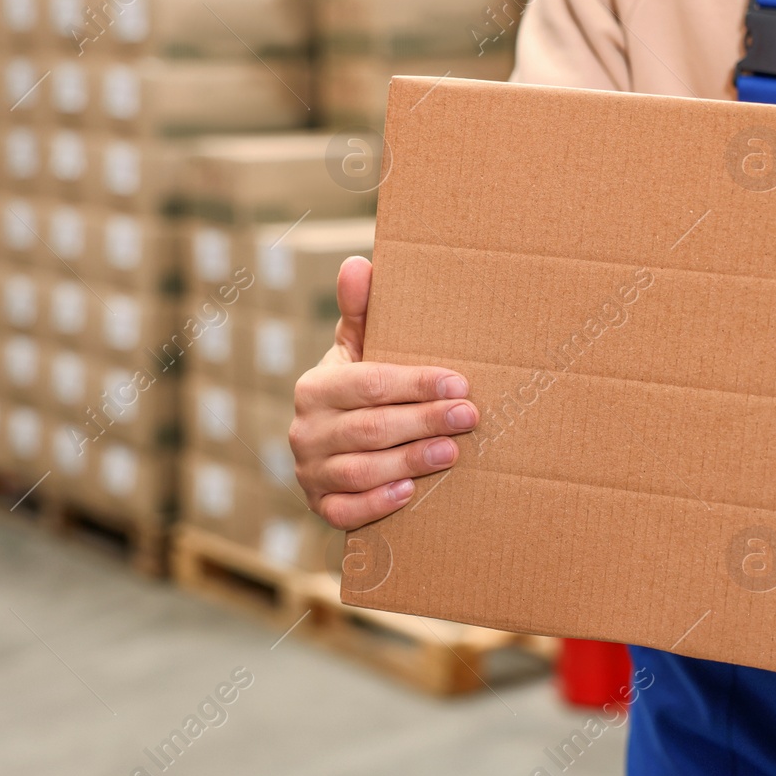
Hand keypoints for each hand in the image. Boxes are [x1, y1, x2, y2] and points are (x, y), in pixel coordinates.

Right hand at [289, 256, 477, 529]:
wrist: (333, 450)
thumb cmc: (357, 392)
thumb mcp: (356, 351)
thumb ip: (360, 311)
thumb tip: (358, 263)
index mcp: (316, 387)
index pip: (370, 384)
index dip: (416, 384)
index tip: (459, 382)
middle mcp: (306, 430)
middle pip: (372, 427)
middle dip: (424, 421)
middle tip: (470, 416)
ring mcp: (310, 472)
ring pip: (362, 470)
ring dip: (411, 462)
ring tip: (452, 452)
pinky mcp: (319, 507)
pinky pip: (345, 512)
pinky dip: (378, 503)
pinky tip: (411, 494)